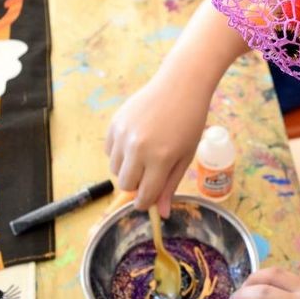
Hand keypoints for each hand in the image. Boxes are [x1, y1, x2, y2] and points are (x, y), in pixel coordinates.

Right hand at [105, 71, 210, 216]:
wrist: (180, 85)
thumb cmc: (189, 121)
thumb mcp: (185, 156)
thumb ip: (170, 186)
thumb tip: (161, 213)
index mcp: (160, 159)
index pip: (143, 196)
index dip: (146, 202)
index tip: (149, 200)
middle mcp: (138, 148)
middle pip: (125, 185)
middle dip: (137, 185)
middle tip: (150, 173)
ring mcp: (124, 135)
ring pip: (115, 169)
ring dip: (128, 169)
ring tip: (145, 154)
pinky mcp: (115, 123)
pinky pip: (110, 151)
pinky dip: (120, 153)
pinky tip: (136, 141)